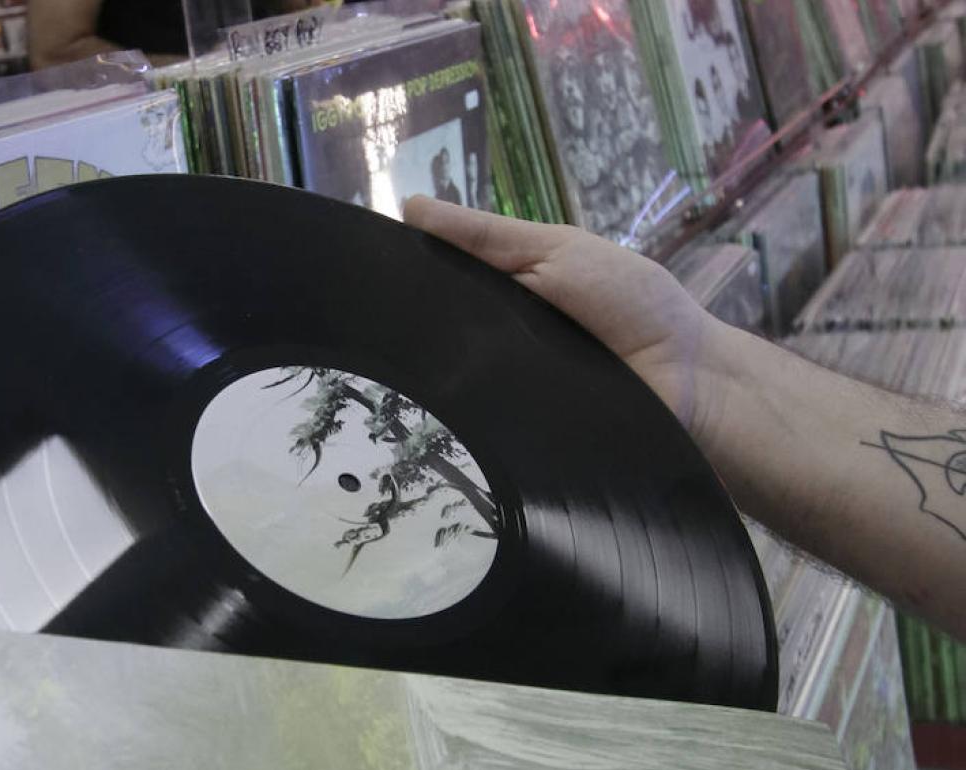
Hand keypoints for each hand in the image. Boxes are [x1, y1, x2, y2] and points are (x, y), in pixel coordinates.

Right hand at [403, 197, 727, 440]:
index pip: (437, 280)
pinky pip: (479, 419)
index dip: (403, 273)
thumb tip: (408, 207)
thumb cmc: (632, 302)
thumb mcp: (558, 250)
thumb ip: (489, 236)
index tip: (362, 273)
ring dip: (435, 369)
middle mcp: (496, 335)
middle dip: (410, 325)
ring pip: (451, 376)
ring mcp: (503, 383)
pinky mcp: (514, 428)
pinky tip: (438, 407)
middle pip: (437, 330)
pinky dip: (467, 410)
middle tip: (373, 325)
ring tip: (396, 367)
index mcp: (504, 288)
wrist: (692, 380)